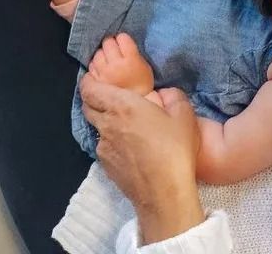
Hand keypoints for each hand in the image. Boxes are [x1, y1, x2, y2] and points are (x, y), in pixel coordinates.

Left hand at [79, 76, 204, 243]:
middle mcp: (107, 124)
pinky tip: (130, 146)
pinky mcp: (105, 165)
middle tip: (111, 96)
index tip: (97, 77)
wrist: (163, 192)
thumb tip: (166, 93)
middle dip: (94, 98)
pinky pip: (104, 145)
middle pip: (87, 106)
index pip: (90, 88)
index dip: (89, 81)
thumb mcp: (184, 115)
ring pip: (96, 127)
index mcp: (123, 106)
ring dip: (104, 121)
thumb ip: (173, 97)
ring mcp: (103, 146)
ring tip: (125, 124)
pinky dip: (111, 140)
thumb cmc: (174, 149)